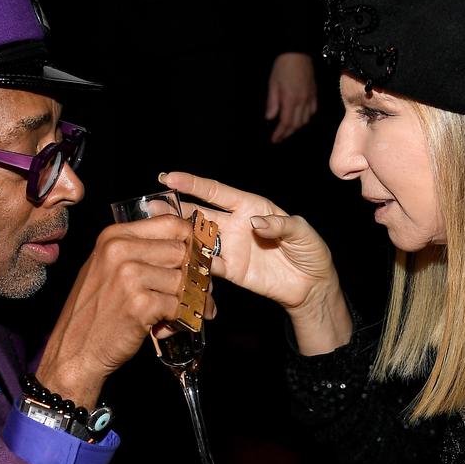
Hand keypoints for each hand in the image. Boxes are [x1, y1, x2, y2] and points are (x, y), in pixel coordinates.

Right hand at [36, 215, 206, 406]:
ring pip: (183, 280)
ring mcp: (130, 276)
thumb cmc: (93, 312)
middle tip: (196, 292)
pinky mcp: (140, 304)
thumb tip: (187, 248)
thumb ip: (139, 253)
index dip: (190, 241)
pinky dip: (180, 319)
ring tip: (178, 314)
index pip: (170, 223)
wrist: (73, 351)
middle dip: (193, 274)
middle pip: (181, 251)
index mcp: (114, 236)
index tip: (195, 258)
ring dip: (188, 300)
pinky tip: (168, 327)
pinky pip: (179, 305)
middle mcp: (120, 250)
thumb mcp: (106, 268)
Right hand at [160, 172, 350, 352]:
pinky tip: (178, 261)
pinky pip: (207, 266)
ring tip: (157, 231)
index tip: (170, 178)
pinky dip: (193, 263)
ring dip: (178, 235)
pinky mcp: (231, 271)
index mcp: (250, 206)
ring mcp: (230, 247)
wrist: (312, 286)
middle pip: (199, 213)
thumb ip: (280, 224)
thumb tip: (254, 222)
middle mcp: (235, 224)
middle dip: (175, 208)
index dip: (193, 184)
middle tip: (152, 205)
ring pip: (198, 238)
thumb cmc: (310, 251)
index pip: (215, 192)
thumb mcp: (302, 232)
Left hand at [265, 52, 317, 142]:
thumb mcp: (273, 84)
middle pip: (296, 124)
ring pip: (305, 119)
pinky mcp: (314, 93)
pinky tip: (300, 118)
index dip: (280, 133)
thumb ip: (272, 103)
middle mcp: (302, 101)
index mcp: (291, 100)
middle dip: (287, 133)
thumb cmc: (282, 67)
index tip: (274, 140)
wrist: (297, 53)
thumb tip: (270, 118)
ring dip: (296, 127)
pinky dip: (306, 118)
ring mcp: (310, 98)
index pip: (286, 123)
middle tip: (279, 137)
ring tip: (288, 130)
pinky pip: (312, 111)